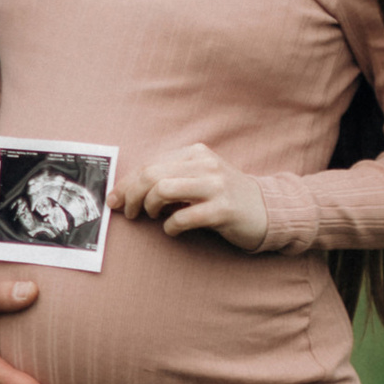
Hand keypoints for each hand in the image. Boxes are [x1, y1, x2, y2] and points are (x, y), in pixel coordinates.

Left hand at [112, 140, 267, 249]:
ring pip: (163, 189)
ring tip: (153, 217)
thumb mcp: (199, 179)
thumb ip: (170, 179)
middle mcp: (205, 164)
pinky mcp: (223, 209)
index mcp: (195, 153)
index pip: (150, 164)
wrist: (269, 210)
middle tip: (128, 213)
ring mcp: (215, 186)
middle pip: (151, 175)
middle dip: (131, 195)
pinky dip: (171, 226)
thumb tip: (129, 192)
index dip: (127, 183)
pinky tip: (173, 230)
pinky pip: (183, 217)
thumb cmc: (225, 198)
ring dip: (150, 207)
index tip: (114, 199)